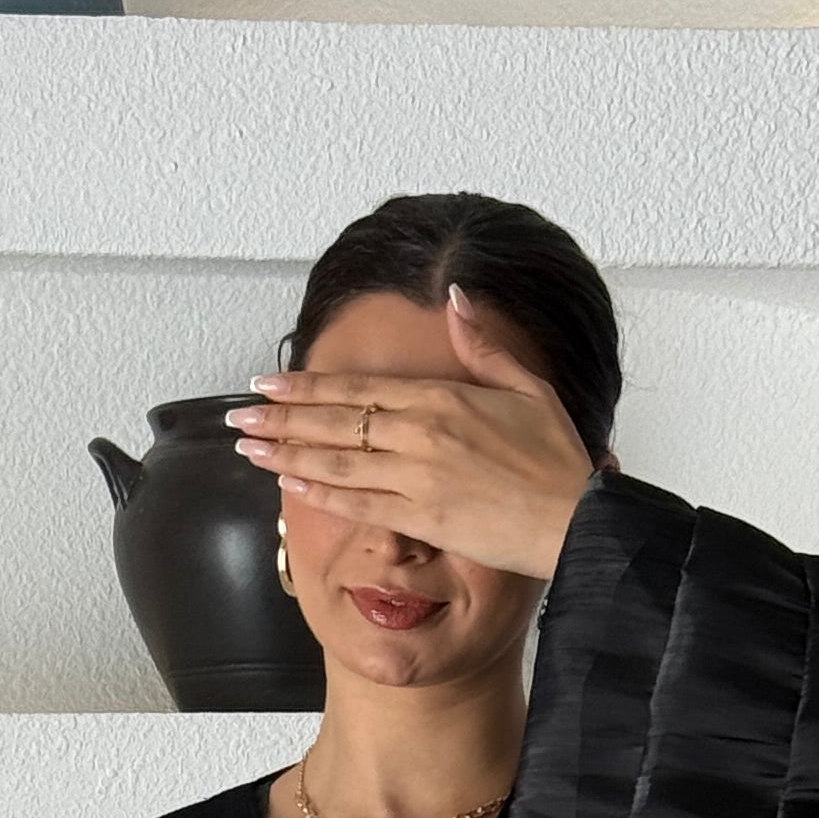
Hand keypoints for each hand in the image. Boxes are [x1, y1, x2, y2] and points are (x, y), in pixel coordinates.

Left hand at [226, 288, 598, 582]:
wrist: (580, 520)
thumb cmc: (559, 462)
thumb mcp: (529, 387)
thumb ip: (484, 343)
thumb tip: (455, 296)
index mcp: (443, 398)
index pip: (360, 388)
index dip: (309, 386)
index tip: (270, 383)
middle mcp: (422, 434)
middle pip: (336, 422)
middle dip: (281, 417)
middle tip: (238, 415)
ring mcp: (419, 478)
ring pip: (337, 462)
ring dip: (286, 453)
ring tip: (247, 447)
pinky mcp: (424, 519)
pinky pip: (359, 504)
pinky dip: (320, 492)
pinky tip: (288, 483)